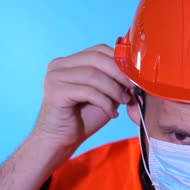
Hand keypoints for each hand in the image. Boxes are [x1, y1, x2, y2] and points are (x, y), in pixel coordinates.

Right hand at [31, 44, 134, 160]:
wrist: (61, 140)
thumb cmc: (83, 118)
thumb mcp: (105, 94)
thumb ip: (115, 81)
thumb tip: (135, 74)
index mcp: (70, 61)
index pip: (99, 49)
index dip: (119, 61)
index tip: (134, 77)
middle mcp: (59, 65)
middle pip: (96, 58)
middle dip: (119, 74)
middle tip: (132, 89)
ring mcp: (55, 77)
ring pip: (93, 75)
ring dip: (114, 89)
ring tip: (123, 102)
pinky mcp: (56, 91)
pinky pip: (88, 91)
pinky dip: (105, 102)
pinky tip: (111, 113)